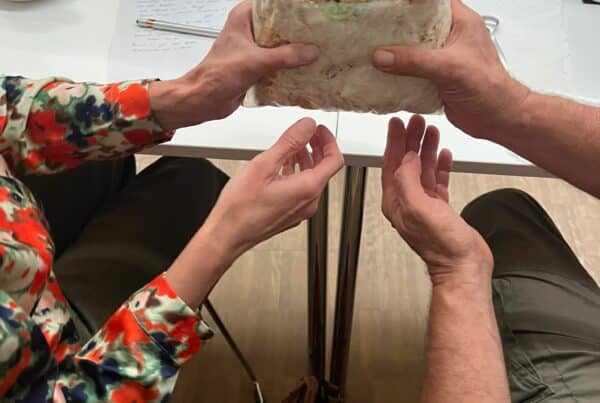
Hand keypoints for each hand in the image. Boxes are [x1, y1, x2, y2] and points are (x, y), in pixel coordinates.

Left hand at [150, 0, 319, 128]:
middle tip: (320, 34)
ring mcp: (254, 49)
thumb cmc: (216, 75)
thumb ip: (285, 56)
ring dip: (297, 51)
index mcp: (244, 18)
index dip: (292, 9)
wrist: (204, 100)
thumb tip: (310, 51)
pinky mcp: (258, 66)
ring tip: (317, 50)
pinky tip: (306, 68)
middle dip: (300, 32)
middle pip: (282, 25)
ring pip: (282, 45)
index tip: (311, 13)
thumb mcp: (255, 61)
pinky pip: (280, 62)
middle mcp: (249, 30)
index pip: (273, 5)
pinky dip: (291, 66)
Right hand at [165, 118, 343, 307]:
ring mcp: (300, 210)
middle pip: (324, 169)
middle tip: (307, 134)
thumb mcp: (264, 165)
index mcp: (307, 188)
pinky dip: (296, 173)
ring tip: (292, 146)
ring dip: (305, 160)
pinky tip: (282, 166)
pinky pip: (301, 190)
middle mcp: (309, 202)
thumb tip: (307, 126)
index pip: (334, 160)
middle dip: (317, 148)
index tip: (319, 129)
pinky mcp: (290, 215)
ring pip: (311, 179)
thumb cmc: (240, 207)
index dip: (329, 140)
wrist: (227, 235)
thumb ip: (290, 142)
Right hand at [372, 0, 528, 140]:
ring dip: (396, 53)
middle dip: (397, 29)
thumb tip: (383, 56)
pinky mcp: (436, 78)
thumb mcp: (449, 67)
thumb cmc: (489, 88)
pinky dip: (399, 73)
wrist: (497, 118)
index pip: (433, 4)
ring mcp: (443, 58)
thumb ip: (414, 61)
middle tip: (376, 30)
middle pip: (418, 26)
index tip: (389, 7)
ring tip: (375, 50)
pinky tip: (385, 74)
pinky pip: (413, 71)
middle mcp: (451, 38)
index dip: (412, 4)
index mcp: (461, 23)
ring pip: (413, 49)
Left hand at [381, 115, 492, 285]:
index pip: (390, 165)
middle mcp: (407, 203)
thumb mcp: (419, 209)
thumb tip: (406, 159)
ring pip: (422, 169)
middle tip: (415, 121)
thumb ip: (408, 181)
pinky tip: (443, 154)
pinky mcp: (440, 209)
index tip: (396, 124)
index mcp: (396, 202)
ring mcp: (424, 205)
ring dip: (426, 149)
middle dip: (410, 141)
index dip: (393, 142)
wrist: (463, 266)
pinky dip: (440, 165)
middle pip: (406, 163)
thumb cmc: (442, 246)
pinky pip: (437, 181)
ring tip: (430, 130)